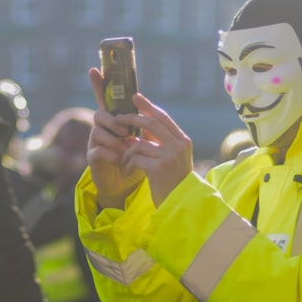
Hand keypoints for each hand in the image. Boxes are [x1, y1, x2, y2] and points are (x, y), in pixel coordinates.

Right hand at [87, 68, 145, 208]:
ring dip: (114, 140)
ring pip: (96, 132)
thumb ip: (143, 125)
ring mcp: (95, 144)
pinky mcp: (92, 160)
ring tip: (126, 149)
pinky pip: (97, 151)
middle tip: (127, 132)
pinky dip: (111, 154)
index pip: (105, 100)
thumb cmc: (135, 160)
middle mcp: (101, 130)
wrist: (126, 185)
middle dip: (114, 121)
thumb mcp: (143, 140)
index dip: (99, 85)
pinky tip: (121, 160)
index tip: (95, 69)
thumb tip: (148, 106)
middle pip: (99, 114)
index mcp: (114, 122)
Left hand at [117, 93, 193, 207]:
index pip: (163, 117)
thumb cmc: (173, 181)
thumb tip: (142, 123)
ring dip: (126, 150)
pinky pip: (135, 158)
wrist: (180, 205)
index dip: (148, 106)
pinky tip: (126, 170)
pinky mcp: (158, 169)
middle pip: (151, 123)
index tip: (135, 97)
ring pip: (139, 143)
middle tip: (118, 119)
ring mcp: (169, 157)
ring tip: (123, 159)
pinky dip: (127, 163)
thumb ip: (161, 141)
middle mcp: (178, 146)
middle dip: (132, 119)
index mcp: (183, 141)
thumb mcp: (171, 158)